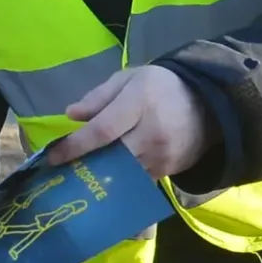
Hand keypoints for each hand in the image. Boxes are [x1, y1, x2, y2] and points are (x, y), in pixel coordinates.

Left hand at [46, 65, 211, 177]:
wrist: (208, 104)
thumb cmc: (161, 87)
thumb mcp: (130, 78)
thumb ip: (99, 96)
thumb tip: (71, 115)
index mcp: (139, 102)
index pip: (103, 130)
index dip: (75, 145)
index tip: (53, 156)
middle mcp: (151, 133)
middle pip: (111, 157)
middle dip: (85, 165)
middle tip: (62, 172)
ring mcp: (161, 156)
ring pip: (122, 174)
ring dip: (99, 178)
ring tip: (79, 178)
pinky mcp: (167, 172)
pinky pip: (137, 182)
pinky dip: (119, 183)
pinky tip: (104, 183)